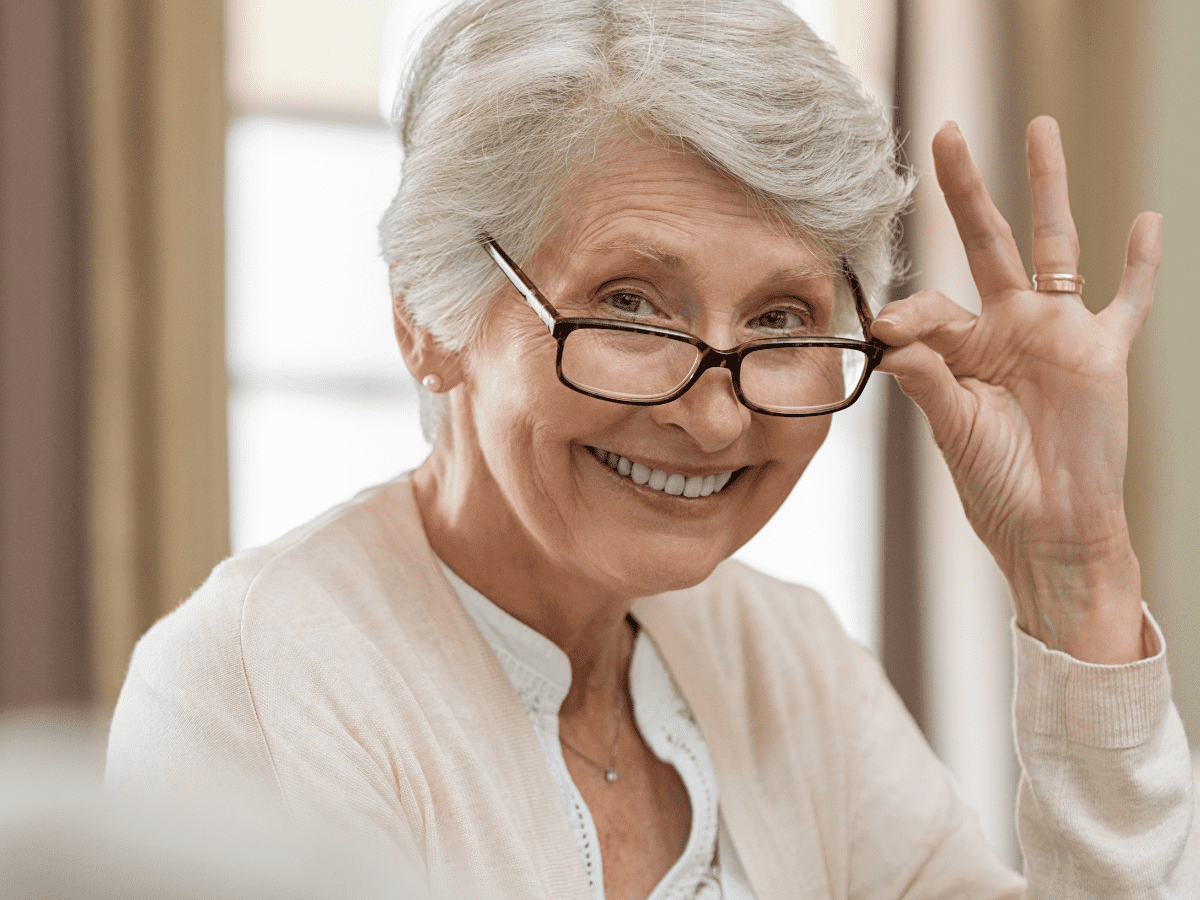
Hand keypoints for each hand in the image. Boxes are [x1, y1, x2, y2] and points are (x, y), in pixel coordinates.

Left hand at [871, 117, 1159, 663]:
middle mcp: (1006, 329)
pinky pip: (1128, 300)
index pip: (929, 307)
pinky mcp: (1103, 353)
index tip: (885, 327)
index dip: (906, 312)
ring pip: (1054, 246)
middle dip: (965, 191)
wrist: (1051, 528)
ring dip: (1048, 189)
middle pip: (985, 243)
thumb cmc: (996, 485)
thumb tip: (892, 334)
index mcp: (960, 350)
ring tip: (1040, 128)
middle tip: (945, 134)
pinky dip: (1140, 266)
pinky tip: (1146, 220)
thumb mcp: (953, 430)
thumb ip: (927, 379)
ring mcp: (1057, 334)